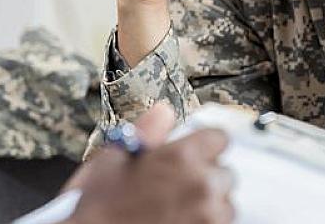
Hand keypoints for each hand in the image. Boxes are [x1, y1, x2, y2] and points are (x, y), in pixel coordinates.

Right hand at [62, 104, 233, 223]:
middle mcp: (202, 185)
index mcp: (181, 157)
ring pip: (225, 205)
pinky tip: (178, 222)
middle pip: (225, 173)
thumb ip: (146, 131)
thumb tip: (164, 111)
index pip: (219, 138)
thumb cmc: (99, 207)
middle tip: (177, 188)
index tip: (195, 155)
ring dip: (208, 205)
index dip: (205, 145)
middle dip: (205, 177)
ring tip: (176, 210)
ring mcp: (208, 217)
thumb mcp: (113, 160)